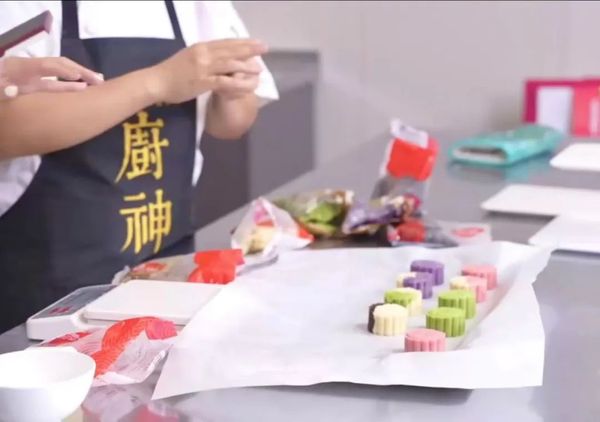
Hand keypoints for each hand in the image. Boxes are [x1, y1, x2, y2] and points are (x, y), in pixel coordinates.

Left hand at [0, 56, 103, 99]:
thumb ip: (0, 90)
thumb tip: (10, 91)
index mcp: (18, 68)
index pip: (45, 66)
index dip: (63, 71)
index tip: (80, 79)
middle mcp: (28, 69)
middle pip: (58, 65)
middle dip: (79, 71)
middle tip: (98, 80)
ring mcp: (30, 77)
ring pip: (59, 73)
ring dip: (79, 77)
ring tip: (97, 83)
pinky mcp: (31, 86)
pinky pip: (54, 84)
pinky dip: (70, 85)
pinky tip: (82, 90)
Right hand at [145, 39, 266, 103]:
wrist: (156, 82)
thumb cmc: (170, 73)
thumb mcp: (188, 58)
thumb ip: (202, 56)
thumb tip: (215, 57)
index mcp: (200, 47)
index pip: (225, 42)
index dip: (241, 42)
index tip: (255, 42)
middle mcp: (203, 54)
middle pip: (230, 50)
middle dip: (249, 49)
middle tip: (264, 48)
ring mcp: (203, 68)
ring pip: (230, 64)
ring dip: (246, 66)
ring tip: (259, 68)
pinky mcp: (202, 81)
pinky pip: (224, 82)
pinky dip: (237, 83)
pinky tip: (247, 85)